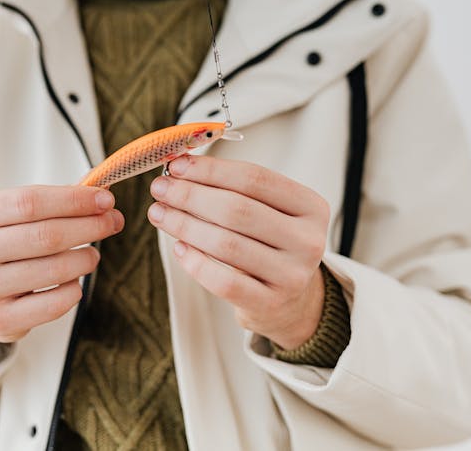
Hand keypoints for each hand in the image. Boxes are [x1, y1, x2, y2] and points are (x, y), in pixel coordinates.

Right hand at [0, 185, 123, 343]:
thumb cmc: (5, 245)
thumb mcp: (15, 215)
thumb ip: (56, 200)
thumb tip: (102, 192)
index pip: (30, 201)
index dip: (74, 199)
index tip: (106, 199)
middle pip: (46, 235)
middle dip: (90, 226)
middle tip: (113, 222)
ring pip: (56, 269)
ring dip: (86, 258)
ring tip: (93, 254)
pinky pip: (55, 303)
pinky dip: (75, 289)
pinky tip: (75, 280)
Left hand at [147, 155, 329, 349]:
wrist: (290, 300)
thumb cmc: (269, 244)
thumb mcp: (266, 210)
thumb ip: (232, 187)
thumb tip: (181, 167)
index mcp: (311, 206)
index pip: (255, 179)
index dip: (211, 170)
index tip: (178, 166)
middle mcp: (308, 240)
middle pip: (238, 210)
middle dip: (191, 195)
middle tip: (160, 188)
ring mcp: (292, 275)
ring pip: (227, 245)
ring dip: (185, 225)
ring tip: (159, 214)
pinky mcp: (270, 303)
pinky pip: (224, 281)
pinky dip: (196, 262)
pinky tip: (179, 248)